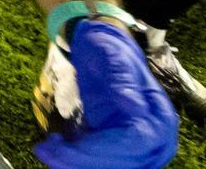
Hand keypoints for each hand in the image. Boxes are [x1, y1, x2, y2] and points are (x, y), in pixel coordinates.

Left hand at [34, 22, 177, 168]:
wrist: (104, 49)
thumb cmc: (110, 48)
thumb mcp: (113, 54)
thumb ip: (123, 78)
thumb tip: (132, 104)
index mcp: (159, 115)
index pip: (135, 141)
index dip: (102, 149)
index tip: (70, 146)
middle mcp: (155, 137)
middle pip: (122, 161)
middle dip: (82, 160)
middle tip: (46, 150)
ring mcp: (138, 145)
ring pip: (111, 166)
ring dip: (76, 163)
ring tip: (46, 150)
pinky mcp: (120, 147)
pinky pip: (102, 162)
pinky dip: (77, 161)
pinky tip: (55, 150)